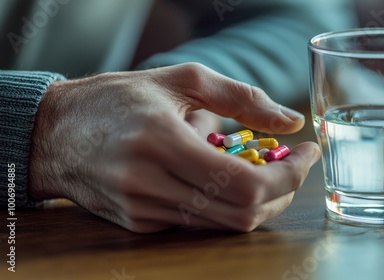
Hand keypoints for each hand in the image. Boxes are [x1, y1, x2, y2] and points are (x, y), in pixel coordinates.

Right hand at [28, 63, 319, 232]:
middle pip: (241, 213)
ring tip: (260, 168)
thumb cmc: (117, 99)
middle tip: (291, 165)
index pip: (245, 184)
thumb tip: (290, 122)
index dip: (288, 176)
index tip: (307, 155)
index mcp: (161, 142)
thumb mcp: (180, 81)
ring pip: (223, 224)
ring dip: (256, 200)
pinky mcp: (139, 224)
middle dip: (281, 192)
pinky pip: (197, 222)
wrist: (55, 134)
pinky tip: (219, 178)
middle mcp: (150, 185)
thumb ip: (242, 98)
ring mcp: (143, 211)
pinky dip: (223, 204)